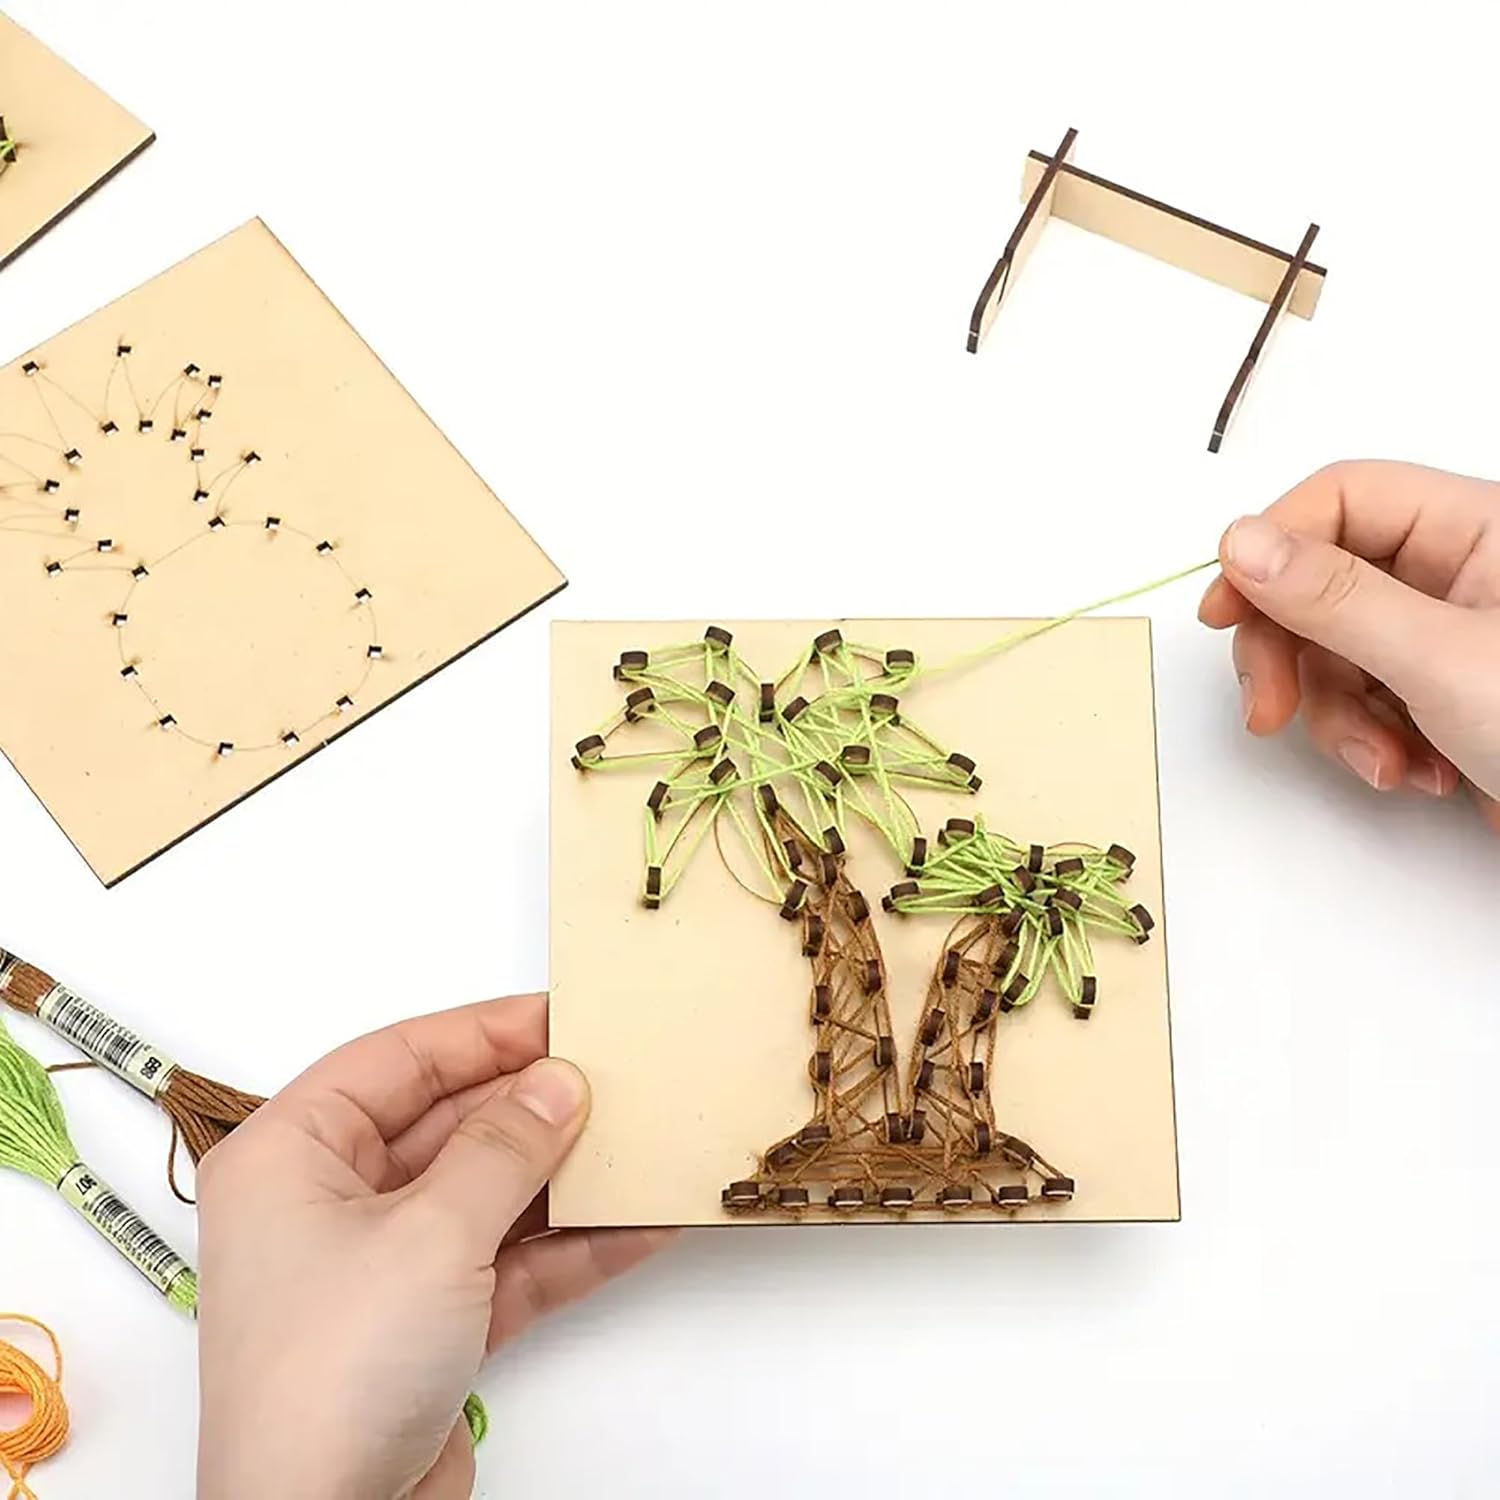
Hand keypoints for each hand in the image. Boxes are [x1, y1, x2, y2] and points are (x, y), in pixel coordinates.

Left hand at [195, 994, 670, 1499]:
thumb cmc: (326, 1379)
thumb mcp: (429, 1233)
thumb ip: (504, 1147)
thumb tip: (557, 1084)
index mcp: (289, 1155)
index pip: (397, 1060)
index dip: (482, 1033)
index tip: (559, 1018)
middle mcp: (329, 1204)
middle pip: (447, 1123)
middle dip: (532, 1105)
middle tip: (611, 1076)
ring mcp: (382, 1267)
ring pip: (486, 1192)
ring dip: (561, 1174)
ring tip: (637, 1140)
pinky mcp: (429, 1326)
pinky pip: (509, 1261)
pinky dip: (569, 1246)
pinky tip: (635, 1224)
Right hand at [1199, 460, 1499, 829]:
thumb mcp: (1440, 658)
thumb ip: (1334, 597)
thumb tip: (1242, 542)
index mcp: (1477, 526)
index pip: (1342, 501)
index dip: (1270, 548)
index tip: (1223, 611)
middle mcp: (1459, 570)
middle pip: (1321, 582)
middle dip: (1292, 655)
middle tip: (1268, 712)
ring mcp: (1448, 634)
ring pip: (1335, 653)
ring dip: (1340, 719)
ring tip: (1386, 765)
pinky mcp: (1442, 693)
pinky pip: (1367, 699)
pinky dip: (1374, 742)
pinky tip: (1418, 774)